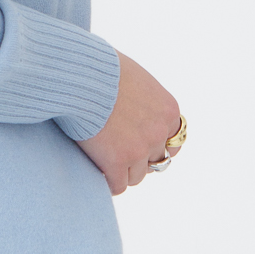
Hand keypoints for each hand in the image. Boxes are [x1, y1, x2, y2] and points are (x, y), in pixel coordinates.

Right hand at [76, 51, 180, 194]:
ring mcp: (140, 149)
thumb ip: (141, 98)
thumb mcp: (134, 78)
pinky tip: (96, 171)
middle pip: (156, 161)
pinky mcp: (117, 162)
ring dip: (122, 171)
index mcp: (168, 110)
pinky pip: (117, 185)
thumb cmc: (100, 68)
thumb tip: (131, 106)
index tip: (138, 145)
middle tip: (119, 154)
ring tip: (103, 160)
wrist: (81, 75)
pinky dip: (107, 181)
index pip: (172, 141)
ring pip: (136, 176)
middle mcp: (159, 132)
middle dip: (139, 159)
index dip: (154, 146)